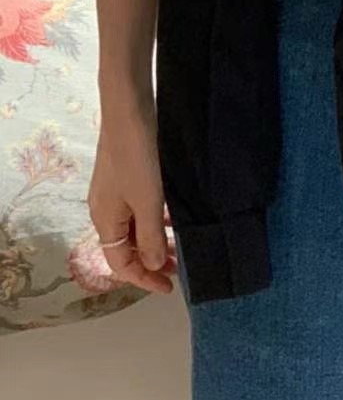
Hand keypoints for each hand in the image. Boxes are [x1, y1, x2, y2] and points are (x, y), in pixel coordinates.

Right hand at [89, 98, 174, 293]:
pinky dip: (156, 219)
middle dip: (151, 261)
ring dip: (155, 240)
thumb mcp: (147, 201)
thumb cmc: (137, 158)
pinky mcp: (127, 176)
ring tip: (180, 246)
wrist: (129, 112)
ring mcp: (115, 192)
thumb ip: (150, 236)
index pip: (120, 263)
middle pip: (127, 247)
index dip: (144, 279)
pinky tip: (174, 217)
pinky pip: (140, 209)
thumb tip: (152, 265)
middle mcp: (106, 209)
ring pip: (136, 228)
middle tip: (179, 267)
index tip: (169, 288)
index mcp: (105, 220)